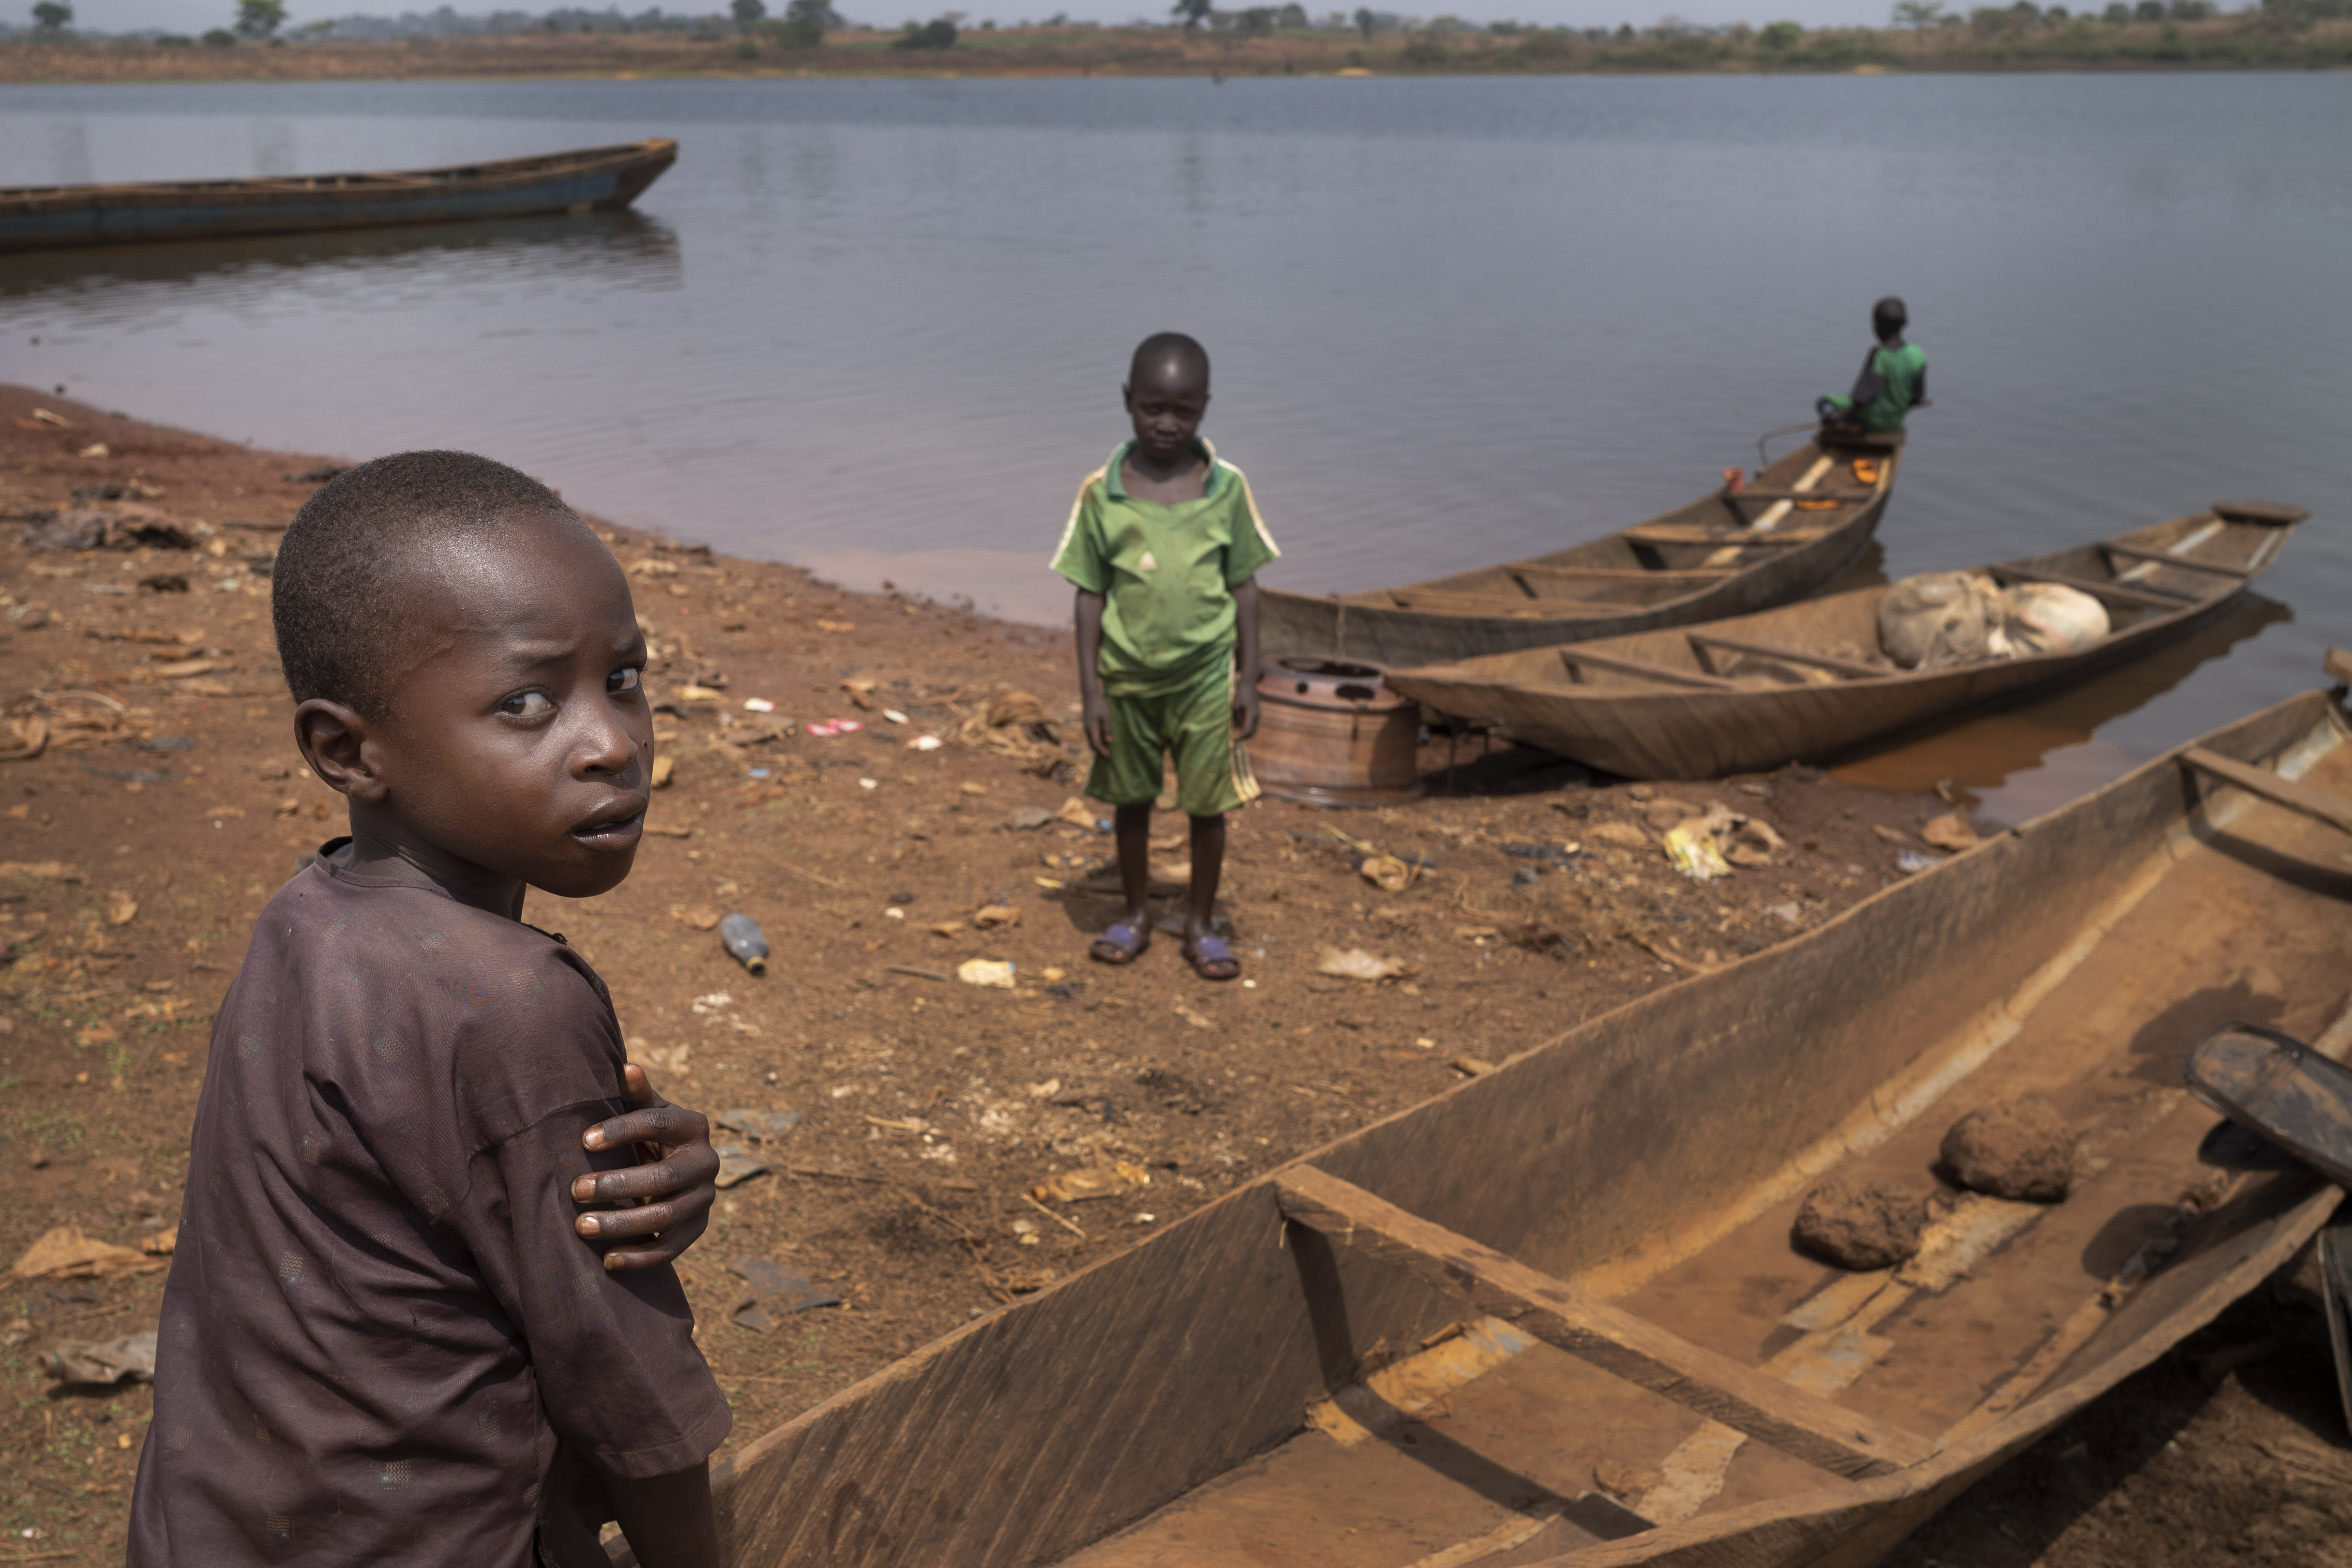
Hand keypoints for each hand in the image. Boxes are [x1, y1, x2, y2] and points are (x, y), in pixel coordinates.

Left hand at [570, 1064, 718, 1271]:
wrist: (677, 1169)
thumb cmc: (648, 1136)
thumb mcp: (647, 1112)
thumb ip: (637, 1094)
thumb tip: (627, 1067)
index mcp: (693, 1126)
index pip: (657, 1123)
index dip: (621, 1130)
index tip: (584, 1140)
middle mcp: (706, 1162)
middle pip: (663, 1176)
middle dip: (617, 1184)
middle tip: (575, 1189)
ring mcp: (705, 1198)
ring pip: (666, 1215)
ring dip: (622, 1223)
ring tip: (581, 1226)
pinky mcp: (698, 1228)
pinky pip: (671, 1248)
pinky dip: (640, 1257)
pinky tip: (607, 1259)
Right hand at [1083, 693, 1113, 757]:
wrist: (1090, 696)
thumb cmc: (1099, 705)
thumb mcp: (1106, 717)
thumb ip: (1107, 729)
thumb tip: (1108, 741)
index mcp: (1091, 728)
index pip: (1096, 743)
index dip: (1102, 750)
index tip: (1108, 756)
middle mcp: (1087, 729)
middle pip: (1092, 744)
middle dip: (1099, 751)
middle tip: (1108, 755)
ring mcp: (1086, 727)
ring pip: (1091, 740)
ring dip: (1098, 746)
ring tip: (1106, 749)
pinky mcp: (1087, 724)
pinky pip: (1091, 736)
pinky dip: (1096, 740)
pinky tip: (1103, 740)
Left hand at [1233, 683, 1260, 742]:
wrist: (1249, 685)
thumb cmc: (1241, 694)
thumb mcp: (1235, 706)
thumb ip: (1236, 718)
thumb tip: (1236, 727)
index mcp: (1252, 715)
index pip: (1247, 730)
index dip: (1240, 736)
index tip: (1233, 738)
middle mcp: (1257, 716)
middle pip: (1252, 732)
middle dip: (1243, 737)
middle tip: (1234, 737)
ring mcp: (1257, 715)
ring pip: (1252, 729)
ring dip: (1244, 733)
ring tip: (1235, 732)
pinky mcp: (1255, 713)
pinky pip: (1252, 724)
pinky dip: (1245, 728)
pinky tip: (1238, 727)